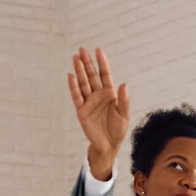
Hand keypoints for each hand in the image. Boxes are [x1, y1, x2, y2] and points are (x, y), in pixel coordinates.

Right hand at [66, 47, 130, 177]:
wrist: (109, 145)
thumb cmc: (118, 129)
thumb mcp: (124, 114)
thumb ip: (123, 100)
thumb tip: (124, 84)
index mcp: (110, 94)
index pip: (105, 75)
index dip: (102, 63)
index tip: (98, 51)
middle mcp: (98, 95)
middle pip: (92, 76)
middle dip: (87, 63)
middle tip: (81, 50)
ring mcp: (89, 101)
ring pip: (83, 83)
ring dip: (79, 71)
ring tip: (75, 58)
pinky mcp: (81, 110)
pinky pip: (77, 96)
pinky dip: (73, 87)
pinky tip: (70, 76)